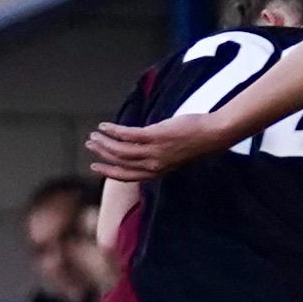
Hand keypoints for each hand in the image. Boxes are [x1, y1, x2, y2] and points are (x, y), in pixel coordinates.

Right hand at [84, 111, 243, 182]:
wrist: (212, 135)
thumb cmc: (195, 141)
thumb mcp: (174, 153)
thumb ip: (157, 154)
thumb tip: (143, 144)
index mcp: (157, 171)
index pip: (127, 175)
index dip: (108, 172)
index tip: (94, 166)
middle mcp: (153, 165)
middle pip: (119, 162)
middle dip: (102, 154)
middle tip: (90, 144)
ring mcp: (153, 151)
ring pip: (120, 150)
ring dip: (104, 142)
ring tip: (94, 134)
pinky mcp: (154, 136)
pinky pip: (127, 135)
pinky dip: (113, 131)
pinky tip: (105, 126)